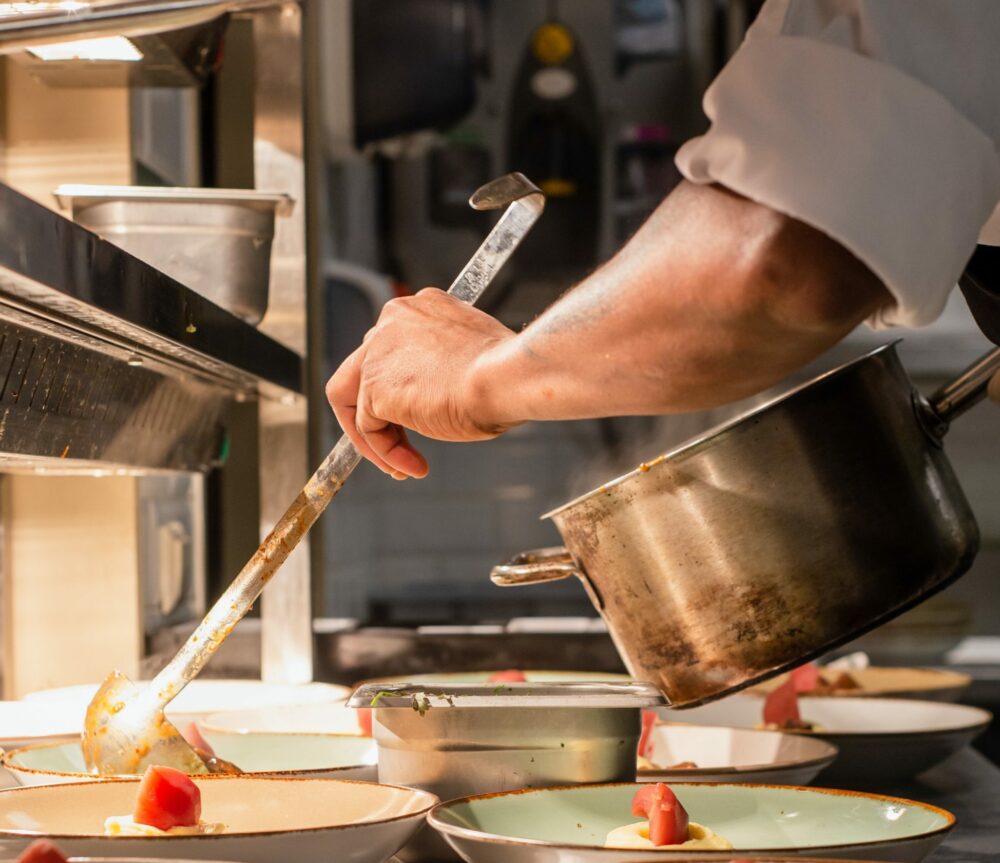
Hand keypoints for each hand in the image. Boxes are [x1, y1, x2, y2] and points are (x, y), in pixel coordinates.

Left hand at [325, 288, 518, 477]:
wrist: (507, 378)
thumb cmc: (504, 373)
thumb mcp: (472, 359)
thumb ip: (444, 367)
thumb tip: (437, 397)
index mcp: (418, 309)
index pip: (391, 349)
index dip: (399, 387)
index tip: (415, 413)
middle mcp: (391, 322)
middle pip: (362, 372)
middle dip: (380, 415)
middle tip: (401, 444)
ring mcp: (378, 353)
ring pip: (356, 403)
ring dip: (378, 441)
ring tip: (403, 466)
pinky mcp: (374, 387)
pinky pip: (368, 429)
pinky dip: (386, 453)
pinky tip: (413, 465)